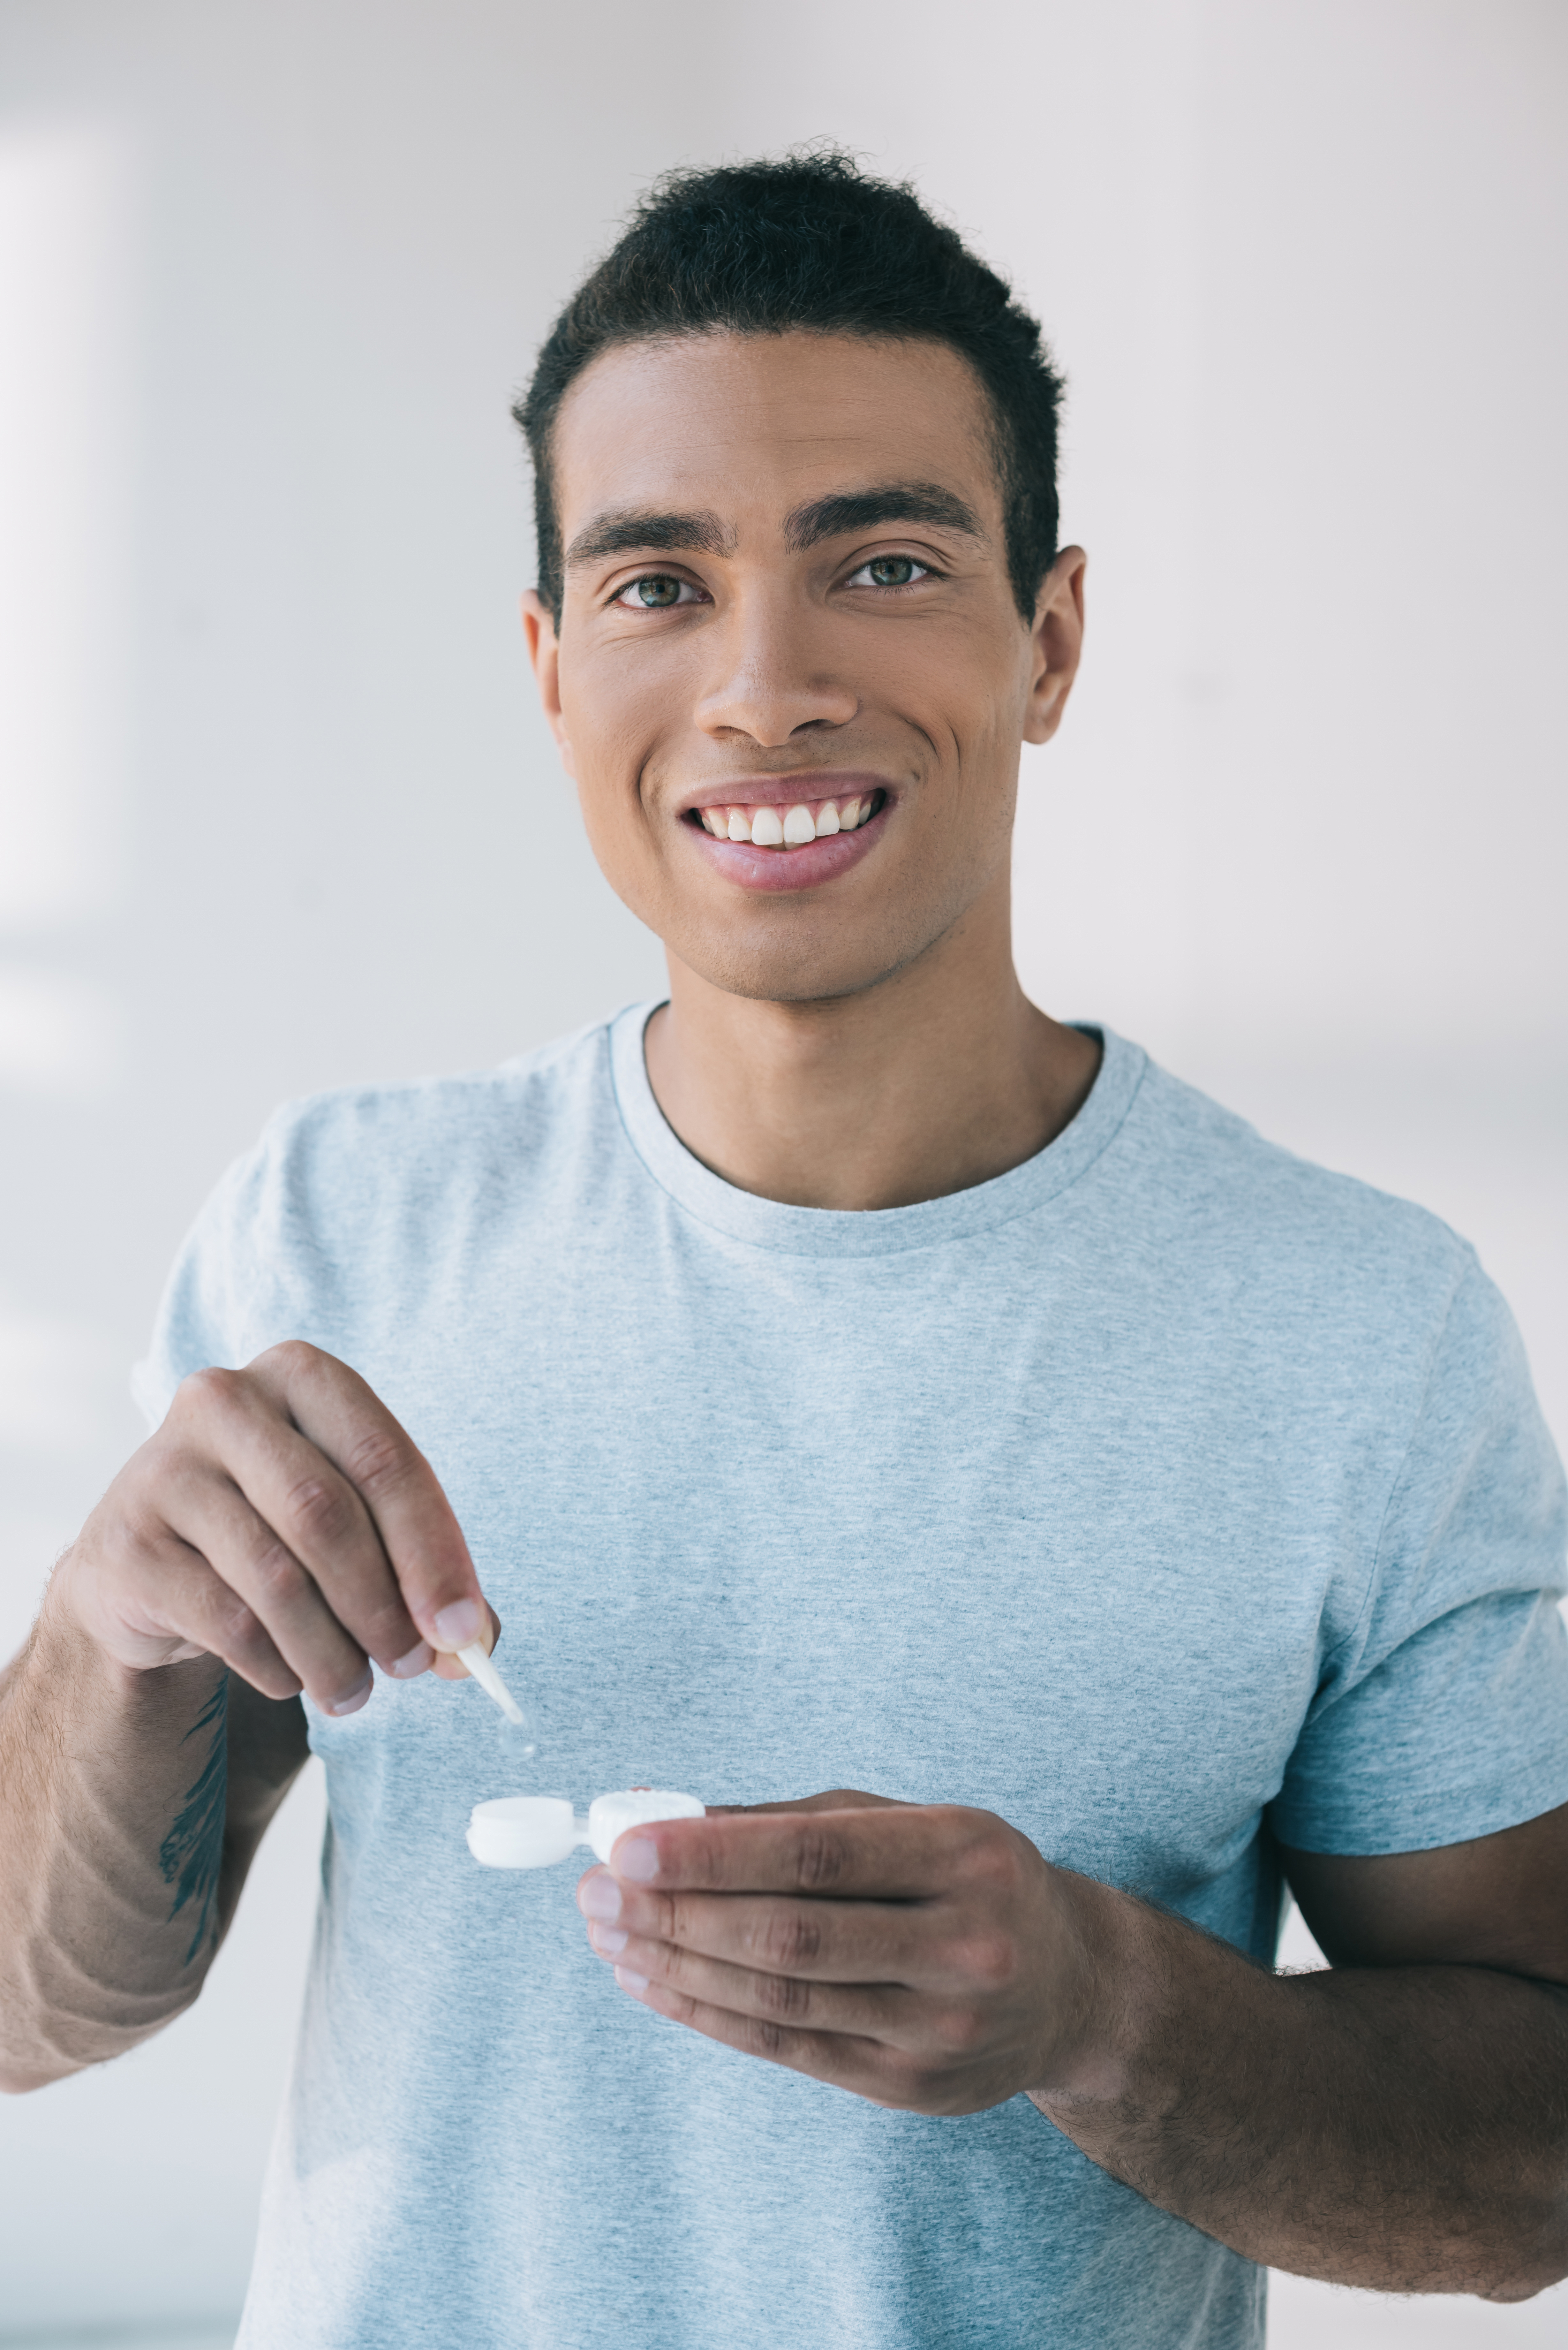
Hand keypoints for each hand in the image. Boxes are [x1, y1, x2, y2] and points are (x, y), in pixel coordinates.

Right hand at [52, 1341, 496, 1715]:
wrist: (152, 1564)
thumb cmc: (276, 1531)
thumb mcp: (357, 1529)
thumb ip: (422, 1579)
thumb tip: (472, 1646)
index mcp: (302, 1375)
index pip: (385, 1461)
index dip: (433, 1551)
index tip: (461, 1629)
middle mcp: (225, 1401)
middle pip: (327, 1515)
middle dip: (383, 1606)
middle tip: (412, 1666)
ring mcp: (164, 1468)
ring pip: (276, 1576)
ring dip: (332, 1652)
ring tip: (356, 1692)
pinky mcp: (128, 1543)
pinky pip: (225, 1619)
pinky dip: (275, 1664)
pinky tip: (291, 1678)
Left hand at [574, 1791, 1091, 2114]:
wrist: (1073, 1989)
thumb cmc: (969, 1882)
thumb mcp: (911, 1823)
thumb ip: (796, 1821)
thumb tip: (671, 1822)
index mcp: (965, 1855)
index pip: (818, 1854)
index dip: (716, 1853)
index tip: (629, 1846)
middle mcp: (964, 1945)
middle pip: (791, 1935)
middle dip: (678, 1915)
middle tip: (596, 1893)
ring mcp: (941, 2027)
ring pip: (781, 1999)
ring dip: (677, 1967)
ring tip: (607, 1936)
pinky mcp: (912, 2089)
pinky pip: (789, 2049)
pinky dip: (709, 2014)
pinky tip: (653, 1984)